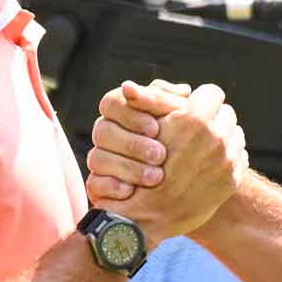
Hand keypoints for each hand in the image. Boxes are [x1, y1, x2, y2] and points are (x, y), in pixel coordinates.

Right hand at [86, 80, 246, 239]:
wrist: (148, 216)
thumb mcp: (146, 128)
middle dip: (212, 118)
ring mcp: (227, 160)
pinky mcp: (232, 179)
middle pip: (226, 112)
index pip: (212, 92)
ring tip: (203, 146)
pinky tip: (208, 163)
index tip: (191, 108)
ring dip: (222, 136)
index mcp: (195, 121)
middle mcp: (216, 138)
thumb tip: (173, 88)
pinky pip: (239, 156)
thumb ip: (159, 102)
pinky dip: (227, 156)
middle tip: (197, 128)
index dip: (199, 99)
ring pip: (235, 133)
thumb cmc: (140, 166)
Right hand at [86, 80, 189, 201]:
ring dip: (128, 167)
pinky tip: (132, 191)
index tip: (155, 129)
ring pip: (97, 158)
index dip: (131, 114)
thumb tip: (184, 91)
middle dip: (132, 144)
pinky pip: (94, 184)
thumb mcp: (184, 120)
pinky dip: (113, 186)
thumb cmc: (183, 143)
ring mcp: (100, 159)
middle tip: (161, 155)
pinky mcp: (98, 186)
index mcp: (122, 111)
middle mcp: (107, 133)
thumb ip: (181, 105)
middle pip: (102, 130)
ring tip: (156, 176)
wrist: (187, 186)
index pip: (112, 102)